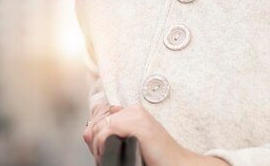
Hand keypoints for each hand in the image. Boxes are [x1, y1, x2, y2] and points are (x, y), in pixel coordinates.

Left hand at [83, 103, 229, 165]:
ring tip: (106, 158)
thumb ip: (114, 132)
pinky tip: (112, 154)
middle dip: (95, 142)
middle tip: (103, 156)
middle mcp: (134, 110)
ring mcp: (136, 115)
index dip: (97, 135)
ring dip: (98, 147)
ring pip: (99, 127)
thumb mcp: (131, 141)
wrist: (178, 164)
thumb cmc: (157, 157)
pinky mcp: (138, 124)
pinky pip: (106, 131)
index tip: (101, 149)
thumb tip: (91, 131)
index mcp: (133, 112)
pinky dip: (103, 146)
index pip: (100, 115)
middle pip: (97, 122)